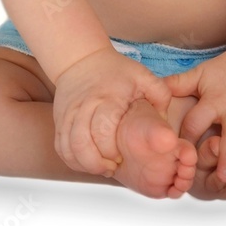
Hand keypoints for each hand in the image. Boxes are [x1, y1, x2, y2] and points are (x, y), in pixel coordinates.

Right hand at [52, 48, 171, 176]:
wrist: (82, 59)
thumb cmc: (115, 70)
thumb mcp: (142, 75)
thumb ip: (160, 95)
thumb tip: (166, 121)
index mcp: (107, 97)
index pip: (102, 130)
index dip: (110, 150)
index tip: (121, 157)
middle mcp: (84, 107)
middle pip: (81, 143)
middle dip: (97, 163)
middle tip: (113, 165)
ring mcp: (68, 114)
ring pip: (68, 148)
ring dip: (85, 164)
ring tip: (102, 166)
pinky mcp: (59, 121)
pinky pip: (61, 148)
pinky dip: (73, 160)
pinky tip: (88, 162)